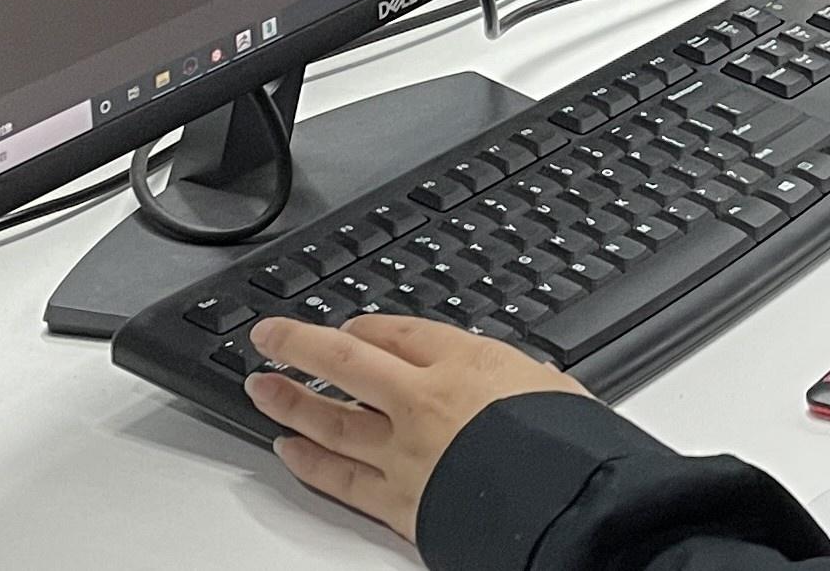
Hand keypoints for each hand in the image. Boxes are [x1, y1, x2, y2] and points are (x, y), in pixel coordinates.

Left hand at [246, 314, 584, 538]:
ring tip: (261, 387)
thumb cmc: (568, 445)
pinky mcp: (398, 500)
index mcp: (466, 363)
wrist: (565, 504)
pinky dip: (308, 462)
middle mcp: (423, 400)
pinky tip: (288, 448)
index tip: (351, 326)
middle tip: (269, 335)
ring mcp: (403, 451)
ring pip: (331, 419)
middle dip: (299, 344)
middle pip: (346, 360)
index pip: (400, 332)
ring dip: (289, 401)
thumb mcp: (553, 387)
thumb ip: (520, 379)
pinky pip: (339, 477)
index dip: (367, 326)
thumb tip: (522, 381)